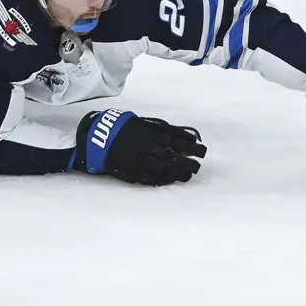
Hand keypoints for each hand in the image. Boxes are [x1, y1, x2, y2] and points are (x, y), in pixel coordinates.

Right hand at [72, 109, 205, 185]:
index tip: (202, 151)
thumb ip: (164, 130)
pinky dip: (163, 180)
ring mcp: (141, 161)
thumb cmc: (127, 128)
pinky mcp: (134, 171)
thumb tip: (186, 136)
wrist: (102, 138)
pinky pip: (151, 178)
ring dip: (178, 174)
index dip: (192, 147)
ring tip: (187, 176)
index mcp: (152, 134)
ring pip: (164, 170)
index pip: (178, 141)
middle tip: (197, 167)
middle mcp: (149, 148)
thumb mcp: (145, 124)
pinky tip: (171, 180)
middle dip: (188, 163)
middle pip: (174, 157)